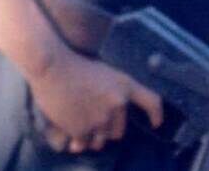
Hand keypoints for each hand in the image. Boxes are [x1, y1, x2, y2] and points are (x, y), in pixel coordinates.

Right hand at [28, 49, 162, 152]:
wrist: (52, 66)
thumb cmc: (74, 65)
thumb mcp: (104, 72)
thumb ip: (112, 93)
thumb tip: (113, 115)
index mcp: (125, 85)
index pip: (152, 102)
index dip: (156, 114)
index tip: (156, 124)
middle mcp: (118, 103)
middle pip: (119, 131)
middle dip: (107, 131)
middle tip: (93, 123)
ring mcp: (101, 117)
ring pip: (100, 141)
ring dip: (91, 138)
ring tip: (80, 127)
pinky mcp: (82, 128)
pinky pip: (82, 142)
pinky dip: (77, 140)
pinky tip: (70, 133)